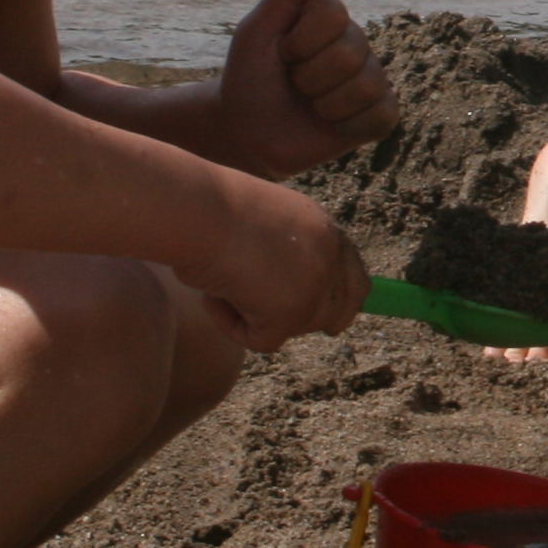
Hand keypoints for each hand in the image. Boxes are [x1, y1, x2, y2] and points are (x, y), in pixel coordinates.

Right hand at [185, 180, 366, 352]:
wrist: (195, 208)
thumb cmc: (209, 206)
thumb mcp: (262, 221)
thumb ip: (284, 249)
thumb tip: (279, 288)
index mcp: (322, 228)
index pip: (353, 272)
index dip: (339, 296)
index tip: (320, 312)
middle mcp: (328, 256)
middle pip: (341, 309)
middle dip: (304, 317)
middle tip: (263, 312)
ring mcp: (313, 287)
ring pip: (297, 327)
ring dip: (258, 314)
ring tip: (224, 283)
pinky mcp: (287, 315)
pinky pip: (262, 341)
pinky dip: (232, 326)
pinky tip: (213, 295)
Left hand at [217, 0, 397, 176]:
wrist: (246, 132)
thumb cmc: (249, 77)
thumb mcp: (256, 32)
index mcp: (328, 18)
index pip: (333, 13)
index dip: (301, 41)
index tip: (281, 53)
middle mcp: (355, 42)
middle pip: (351, 53)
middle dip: (309, 77)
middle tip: (293, 84)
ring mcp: (370, 78)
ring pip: (367, 86)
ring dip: (326, 104)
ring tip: (311, 106)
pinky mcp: (379, 114)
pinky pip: (383, 116)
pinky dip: (348, 126)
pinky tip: (330, 124)